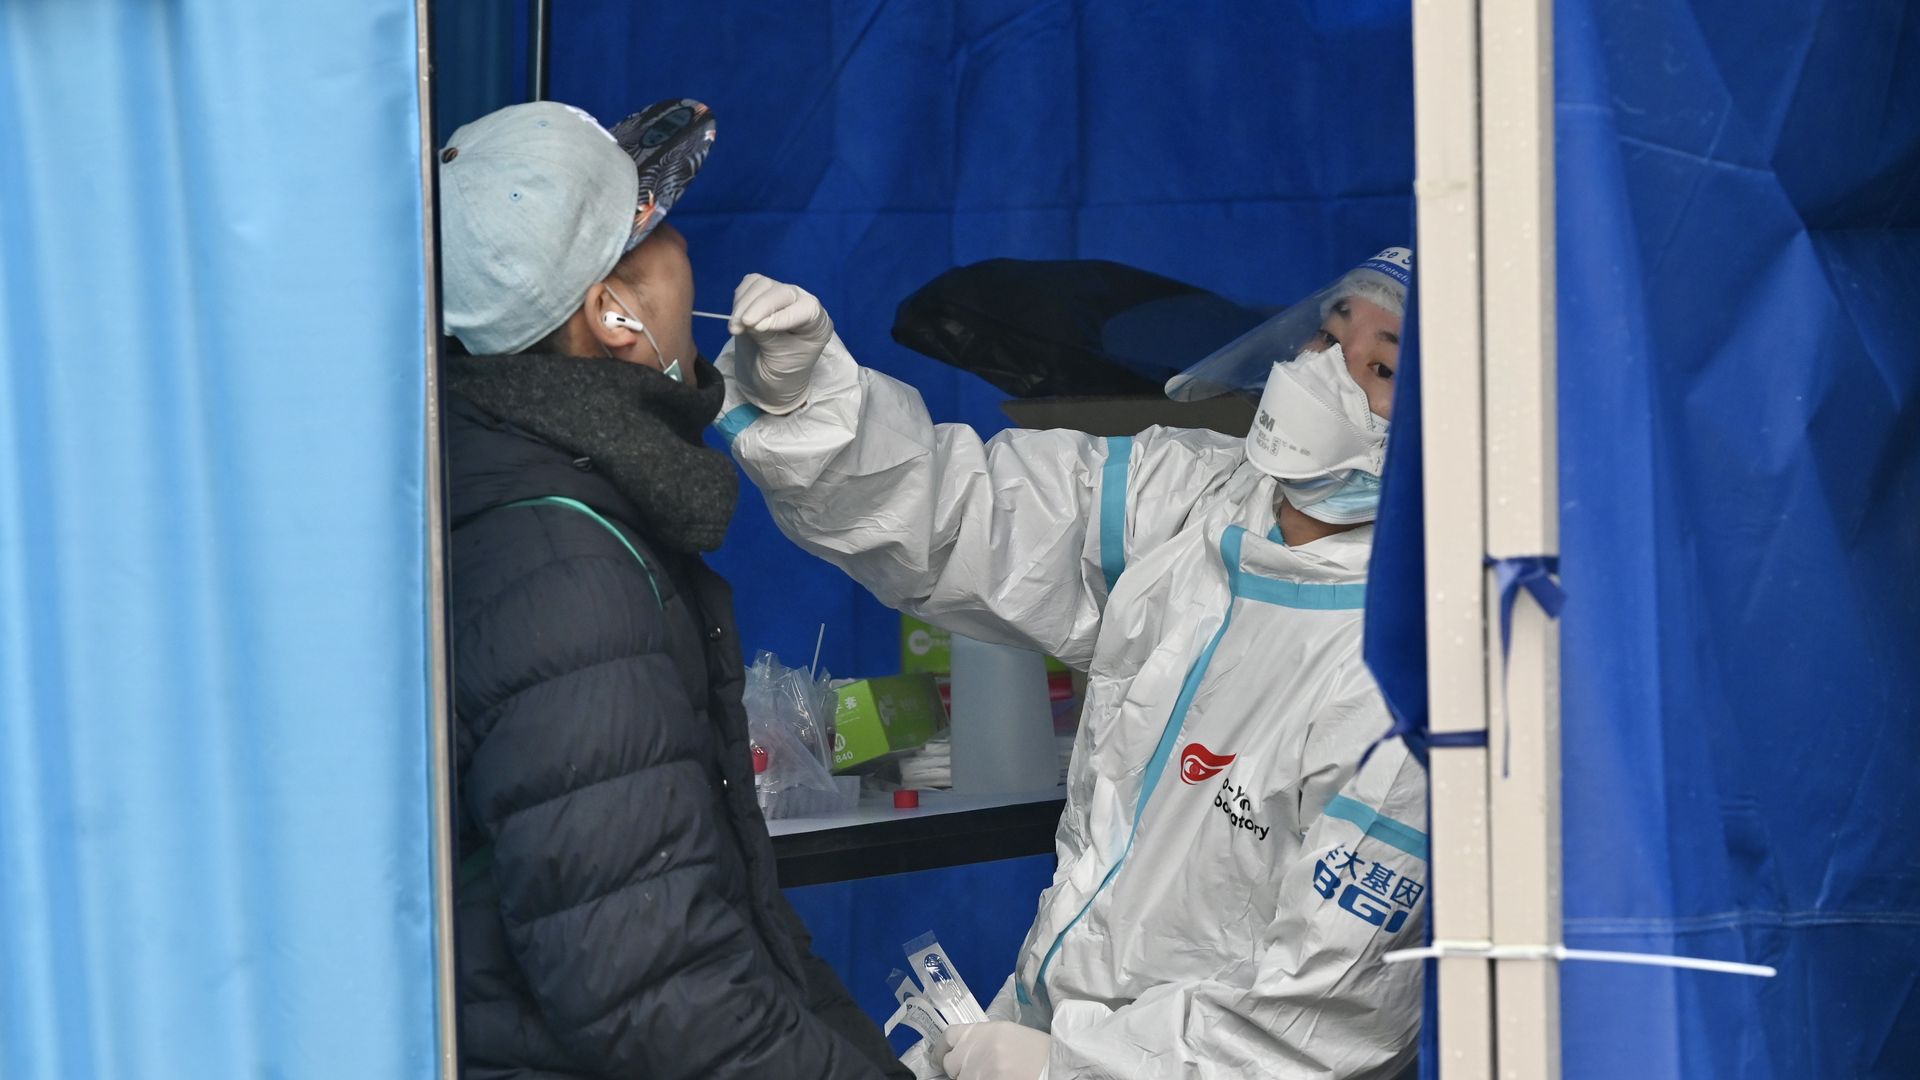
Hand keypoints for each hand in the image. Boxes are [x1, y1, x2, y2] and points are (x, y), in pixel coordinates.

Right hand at [728, 273, 833, 413]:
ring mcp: (782, 296)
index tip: (758, 328)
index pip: (808, 309)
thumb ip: (768, 337)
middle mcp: (802, 304)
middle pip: (783, 292)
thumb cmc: (782, 373)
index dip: (784, 315)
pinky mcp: (762, 293)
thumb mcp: (778, 359)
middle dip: (759, 306)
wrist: (768, 377)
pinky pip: (750, 284)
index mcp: (818, 324)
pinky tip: (736, 318)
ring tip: (735, 328)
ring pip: (763, 285)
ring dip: (744, 304)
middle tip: (742, 325)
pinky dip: (739, 299)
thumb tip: (751, 319)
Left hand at [941, 1021, 1049, 1079]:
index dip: (941, 1049)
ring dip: (972, 1079)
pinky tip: (997, 1079)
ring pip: (962, 1079)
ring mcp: (981, 1072)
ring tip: (991, 1076)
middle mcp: (978, 1049)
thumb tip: (963, 1052)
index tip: (941, 1058)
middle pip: (951, 1064)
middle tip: (975, 1072)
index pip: (948, 1037)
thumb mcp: (1007, 1034)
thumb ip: (982, 1040)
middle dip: (959, 1071)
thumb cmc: (1037, 1051)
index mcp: (984, 1030)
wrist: (1059, 1066)